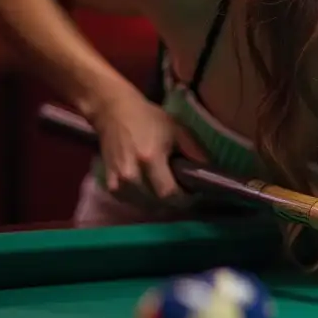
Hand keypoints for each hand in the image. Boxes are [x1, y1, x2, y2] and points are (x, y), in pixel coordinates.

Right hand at [89, 86, 208, 209]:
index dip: (183, 198)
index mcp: (150, 158)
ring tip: (166, 193)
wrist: (113, 111)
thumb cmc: (148, 118)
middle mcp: (131, 172)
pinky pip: (126, 201)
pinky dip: (139, 200)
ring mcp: (117, 178)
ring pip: (141, 205)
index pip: (168, 193)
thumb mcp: (176, 129)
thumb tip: (209, 170)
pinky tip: (147, 192)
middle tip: (182, 194)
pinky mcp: (108, 181)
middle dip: (172, 202)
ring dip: (156, 204)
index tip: (192, 194)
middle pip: (155, 203)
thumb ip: (194, 150)